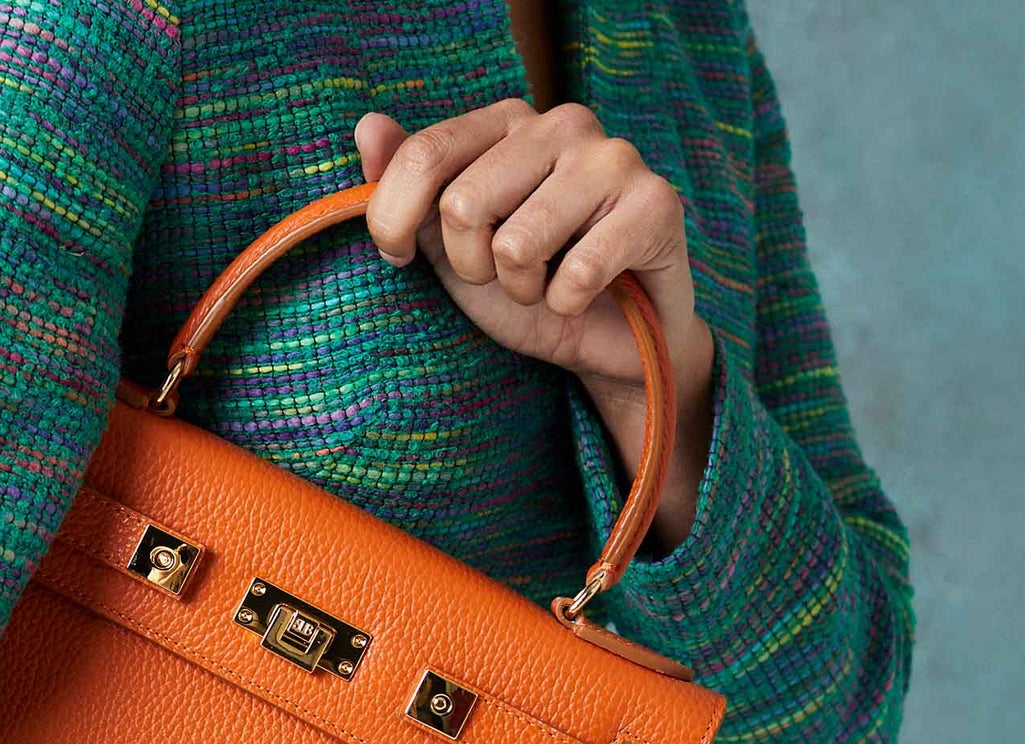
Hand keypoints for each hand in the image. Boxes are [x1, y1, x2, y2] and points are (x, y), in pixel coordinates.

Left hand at [354, 100, 715, 554]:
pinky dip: (567, 304)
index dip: (392, 221)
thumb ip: (405, 187)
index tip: (397, 259)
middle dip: (470, 266)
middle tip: (505, 275)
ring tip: (547, 282)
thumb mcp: (448, 244)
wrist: (610, 340)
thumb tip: (367, 127)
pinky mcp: (657, 202)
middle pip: (463, 204)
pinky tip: (585, 294)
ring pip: (517, 244)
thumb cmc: (528, 284)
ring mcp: (613, 158)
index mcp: (507, 122)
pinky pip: (576, 274)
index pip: (424, 154)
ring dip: (521, 289)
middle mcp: (562, 124)